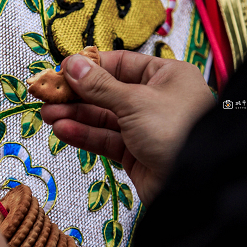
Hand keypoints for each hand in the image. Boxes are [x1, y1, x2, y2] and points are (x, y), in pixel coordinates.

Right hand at [41, 51, 214, 202]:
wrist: (199, 183)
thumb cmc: (178, 130)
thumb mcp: (134, 100)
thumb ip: (99, 85)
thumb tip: (72, 64)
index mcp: (166, 76)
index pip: (120, 64)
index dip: (89, 67)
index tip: (61, 71)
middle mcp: (156, 99)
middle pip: (107, 92)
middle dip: (76, 95)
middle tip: (47, 95)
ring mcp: (146, 128)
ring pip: (103, 118)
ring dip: (75, 116)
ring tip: (48, 114)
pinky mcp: (137, 153)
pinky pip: (106, 139)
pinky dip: (84, 135)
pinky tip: (63, 130)